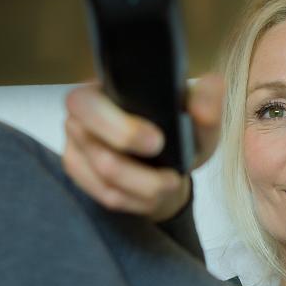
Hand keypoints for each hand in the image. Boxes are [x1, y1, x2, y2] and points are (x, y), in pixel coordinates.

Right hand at [61, 72, 224, 220]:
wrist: (164, 164)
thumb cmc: (176, 136)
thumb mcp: (198, 124)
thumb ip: (207, 104)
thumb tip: (211, 84)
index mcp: (102, 89)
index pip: (86, 104)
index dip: (119, 128)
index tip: (158, 142)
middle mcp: (79, 118)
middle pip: (96, 151)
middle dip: (136, 171)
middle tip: (171, 176)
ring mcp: (74, 148)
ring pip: (105, 180)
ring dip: (145, 189)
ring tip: (171, 183)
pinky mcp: (79, 175)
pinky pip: (105, 196)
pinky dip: (136, 201)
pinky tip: (154, 195)